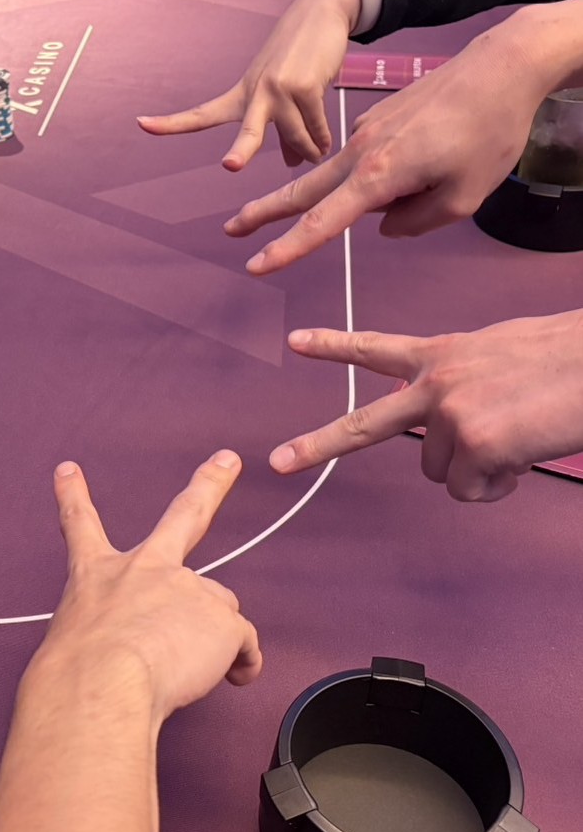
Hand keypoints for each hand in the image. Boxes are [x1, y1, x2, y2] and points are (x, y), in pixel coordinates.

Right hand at [38, 452, 261, 723]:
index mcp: (97, 573)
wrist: (102, 679)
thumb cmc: (79, 670)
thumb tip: (146, 653)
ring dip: (213, 638)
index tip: (68, 471)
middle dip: (209, 484)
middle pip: (184, 516)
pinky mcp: (221, 616)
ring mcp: (187, 586)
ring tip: (188, 666)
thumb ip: (110, 635)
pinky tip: (228, 678)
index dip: (73, 496)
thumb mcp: (76, 642)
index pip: (81, 525)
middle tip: (227, 460)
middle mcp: (145, 568)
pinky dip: (240, 664)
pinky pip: (244, 645)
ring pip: (217, 610)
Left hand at [138, 0, 359, 169]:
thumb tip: (294, 162)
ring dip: (309, 149)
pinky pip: (314, 127)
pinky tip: (326, 144)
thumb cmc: (297, 56)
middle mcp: (256, 92)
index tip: (141, 125)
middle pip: (247, 130)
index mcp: (240, 94)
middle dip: (241, 150)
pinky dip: (321, 139)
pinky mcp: (306, 86)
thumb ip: (282, 132)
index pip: (202, 114)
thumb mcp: (282, 95)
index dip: (171, 123)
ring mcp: (280, 88)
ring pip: (295, 136)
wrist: (324, 11)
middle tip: (230, 166)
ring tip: (317, 154)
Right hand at [224, 19, 547, 274]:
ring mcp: (366, 131)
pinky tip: (435, 153)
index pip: (322, 221)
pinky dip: (385, 170)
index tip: (256, 266)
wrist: (502, 65)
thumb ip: (416, 222)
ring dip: (348, 191)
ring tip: (413, 180)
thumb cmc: (490, 131)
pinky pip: (370, 158)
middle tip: (232, 231)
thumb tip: (384, 224)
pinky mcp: (377, 119)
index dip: (286, 248)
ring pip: (340, 176)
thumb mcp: (464, 196)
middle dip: (264, 212)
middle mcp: (360, 152)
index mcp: (378, 174)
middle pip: (302, 191)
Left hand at [270, 312, 582, 500]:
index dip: (334, 346)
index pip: (375, 349)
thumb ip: (461, 383)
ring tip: (516, 437)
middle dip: (315, 446)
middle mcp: (434, 383)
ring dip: (475, 468)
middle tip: (277, 463)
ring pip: (438, 471)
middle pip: (362, 425)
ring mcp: (448, 414)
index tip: (295, 341)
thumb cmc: (566, 360)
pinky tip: (523, 453)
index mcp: (441, 355)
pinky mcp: (473, 444)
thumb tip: (454, 429)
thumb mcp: (497, 356)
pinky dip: (497, 484)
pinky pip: (470, 490)